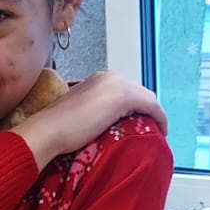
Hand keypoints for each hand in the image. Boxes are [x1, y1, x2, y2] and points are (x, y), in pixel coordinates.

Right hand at [16, 72, 167, 168]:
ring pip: (146, 98)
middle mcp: (108, 76)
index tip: (138, 124)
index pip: (125, 91)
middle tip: (150, 129)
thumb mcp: (82, 115)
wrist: (48, 131)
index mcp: (97, 79)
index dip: (136, 109)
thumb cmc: (58, 129)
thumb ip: (96, 113)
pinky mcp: (123, 96)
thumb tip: (108, 124)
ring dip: (153, 115)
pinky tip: (161, 131)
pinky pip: (151, 106)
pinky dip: (159, 118)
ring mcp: (116, 84)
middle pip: (139, 93)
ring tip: (156, 132)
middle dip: (146, 111)